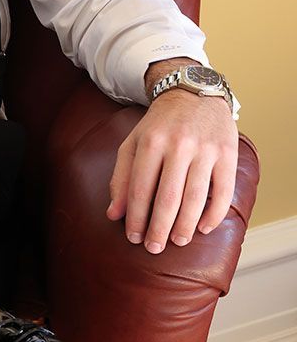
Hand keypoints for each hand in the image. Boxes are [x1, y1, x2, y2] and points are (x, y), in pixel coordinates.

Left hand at [106, 90, 237, 253]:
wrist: (194, 93)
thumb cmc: (159, 124)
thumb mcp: (133, 143)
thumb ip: (121, 177)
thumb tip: (113, 214)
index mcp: (150, 142)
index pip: (140, 188)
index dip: (135, 217)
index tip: (133, 237)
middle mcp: (178, 145)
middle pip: (167, 197)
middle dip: (159, 228)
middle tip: (153, 248)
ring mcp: (205, 149)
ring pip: (195, 197)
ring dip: (185, 225)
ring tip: (177, 241)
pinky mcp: (227, 153)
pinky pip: (223, 191)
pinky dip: (214, 214)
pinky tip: (204, 228)